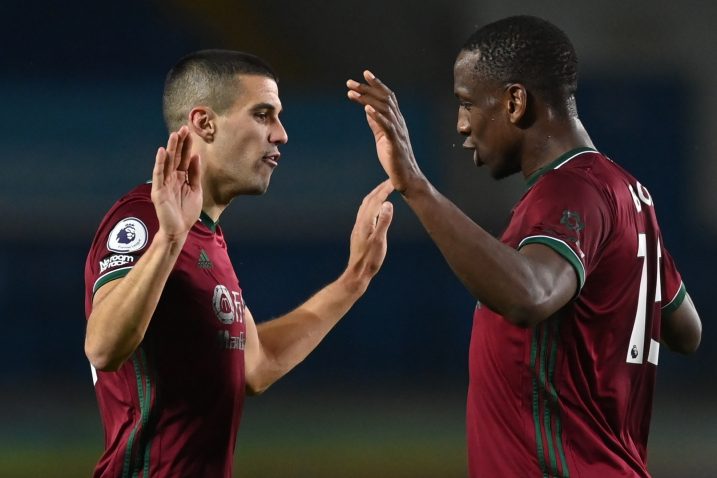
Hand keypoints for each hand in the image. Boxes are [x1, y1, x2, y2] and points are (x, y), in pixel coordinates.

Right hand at [151, 126, 202, 240]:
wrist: (180, 229)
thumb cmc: (187, 211)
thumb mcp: (196, 190)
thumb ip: (194, 174)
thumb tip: (196, 156)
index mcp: (181, 177)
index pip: (184, 158)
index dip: (186, 146)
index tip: (190, 132)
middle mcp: (172, 178)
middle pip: (176, 157)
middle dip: (179, 143)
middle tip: (183, 128)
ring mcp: (164, 183)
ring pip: (168, 162)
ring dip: (171, 149)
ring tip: (174, 135)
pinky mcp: (159, 190)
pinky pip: (159, 174)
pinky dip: (160, 163)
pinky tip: (163, 151)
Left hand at [345, 180, 393, 290]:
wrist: (357, 273)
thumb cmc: (370, 259)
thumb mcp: (380, 240)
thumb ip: (384, 221)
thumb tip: (388, 203)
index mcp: (366, 222)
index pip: (376, 200)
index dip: (384, 189)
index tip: (393, 181)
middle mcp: (360, 222)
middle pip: (369, 200)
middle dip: (379, 189)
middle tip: (390, 181)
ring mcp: (358, 227)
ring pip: (365, 206)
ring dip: (374, 196)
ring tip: (383, 191)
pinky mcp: (359, 232)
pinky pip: (365, 213)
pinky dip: (372, 205)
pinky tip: (376, 210)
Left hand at [346, 71, 424, 193]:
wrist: (406, 177)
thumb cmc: (394, 158)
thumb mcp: (382, 137)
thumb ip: (376, 123)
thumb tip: (367, 110)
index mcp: (396, 120)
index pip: (387, 97)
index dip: (376, 84)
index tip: (364, 74)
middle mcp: (398, 122)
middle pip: (384, 99)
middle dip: (366, 89)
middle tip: (350, 83)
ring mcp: (398, 131)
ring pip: (384, 109)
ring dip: (367, 99)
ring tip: (353, 93)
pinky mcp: (395, 143)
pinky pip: (387, 126)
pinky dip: (377, 116)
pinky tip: (366, 110)